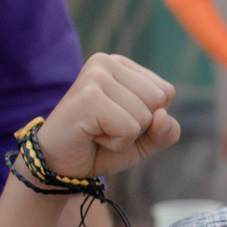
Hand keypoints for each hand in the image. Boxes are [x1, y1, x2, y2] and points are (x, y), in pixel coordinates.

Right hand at [35, 53, 180, 178]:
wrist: (59, 165)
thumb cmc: (100, 147)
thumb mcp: (143, 140)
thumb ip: (165, 130)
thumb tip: (162, 117)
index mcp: (122, 65)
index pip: (166, 92)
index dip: (149, 118)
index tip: (117, 120)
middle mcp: (107, 61)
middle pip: (158, 100)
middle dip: (139, 127)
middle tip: (106, 128)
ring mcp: (96, 76)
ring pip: (145, 116)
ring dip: (125, 137)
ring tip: (97, 131)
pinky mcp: (89, 97)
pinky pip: (129, 129)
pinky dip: (116, 143)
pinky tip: (92, 135)